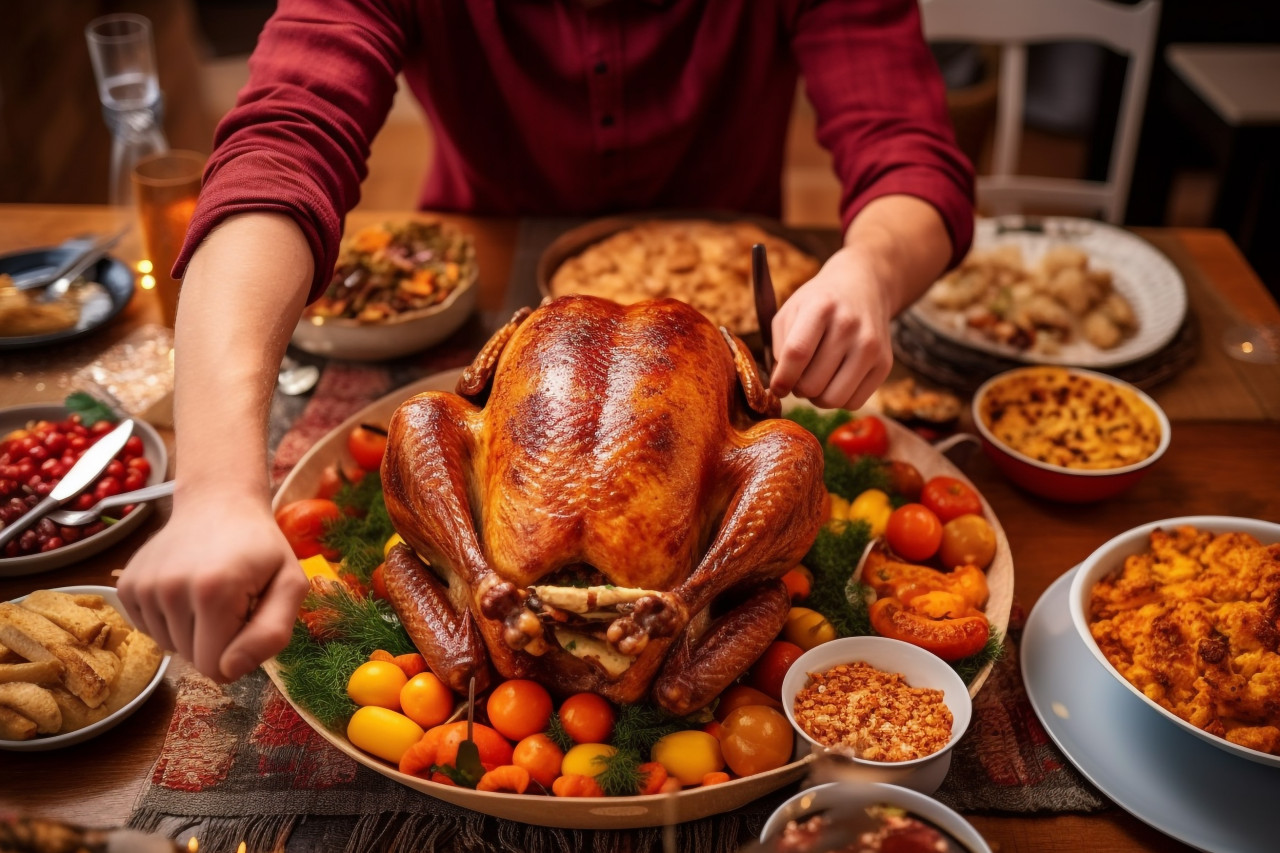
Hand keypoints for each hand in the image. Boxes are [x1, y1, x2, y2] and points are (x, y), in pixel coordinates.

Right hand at [117, 485, 308, 681]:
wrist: (218, 503)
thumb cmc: (260, 548)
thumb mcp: (290, 584)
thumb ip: (271, 634)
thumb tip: (230, 671)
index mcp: (214, 592)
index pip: (216, 668)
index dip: (238, 653)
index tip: (248, 618)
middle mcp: (169, 590)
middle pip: (193, 660)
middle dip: (216, 641)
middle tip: (231, 600)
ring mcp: (143, 587)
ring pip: (170, 647)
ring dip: (193, 630)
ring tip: (210, 591)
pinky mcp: (126, 586)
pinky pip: (151, 630)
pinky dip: (171, 619)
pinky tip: (186, 588)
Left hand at [767, 246, 894, 409]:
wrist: (863, 289)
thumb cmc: (820, 304)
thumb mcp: (791, 311)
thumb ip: (779, 346)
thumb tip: (781, 386)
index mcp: (821, 307)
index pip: (797, 353)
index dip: (782, 379)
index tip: (777, 388)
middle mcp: (849, 326)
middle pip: (812, 384)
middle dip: (798, 388)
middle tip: (799, 377)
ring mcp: (871, 346)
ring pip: (833, 399)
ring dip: (817, 398)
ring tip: (816, 380)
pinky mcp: (884, 364)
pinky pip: (853, 403)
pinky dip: (839, 399)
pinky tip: (835, 380)